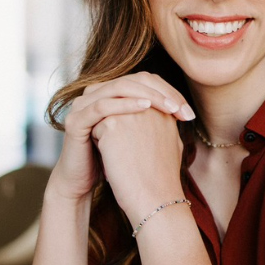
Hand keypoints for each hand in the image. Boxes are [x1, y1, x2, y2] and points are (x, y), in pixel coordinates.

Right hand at [48, 73, 193, 202]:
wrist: (84, 184)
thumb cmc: (115, 162)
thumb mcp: (138, 135)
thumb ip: (155, 118)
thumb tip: (185, 110)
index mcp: (110, 93)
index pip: (144, 81)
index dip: (169, 92)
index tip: (189, 113)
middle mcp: (95, 93)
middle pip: (133, 80)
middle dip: (162, 93)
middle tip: (182, 109)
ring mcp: (83, 105)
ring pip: (119, 88)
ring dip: (148, 95)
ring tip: (169, 107)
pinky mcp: (76, 120)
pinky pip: (102, 106)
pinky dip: (126, 104)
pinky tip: (145, 108)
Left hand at [92, 106, 185, 227]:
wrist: (155, 199)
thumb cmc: (162, 179)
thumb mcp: (172, 145)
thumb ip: (162, 127)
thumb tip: (153, 121)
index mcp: (164, 111)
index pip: (136, 110)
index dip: (132, 133)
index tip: (139, 152)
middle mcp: (149, 106)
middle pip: (119, 112)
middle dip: (119, 131)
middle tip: (132, 157)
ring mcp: (131, 112)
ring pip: (105, 119)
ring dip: (108, 137)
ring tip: (125, 158)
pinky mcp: (113, 123)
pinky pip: (95, 129)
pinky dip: (100, 147)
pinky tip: (114, 161)